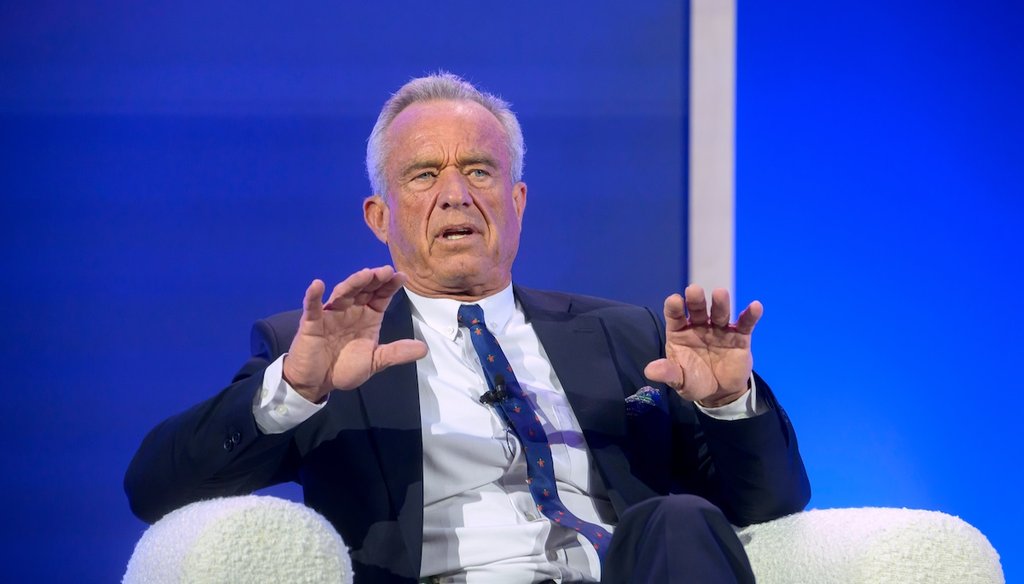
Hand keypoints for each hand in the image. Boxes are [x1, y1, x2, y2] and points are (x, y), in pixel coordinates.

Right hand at [282, 266, 427, 402]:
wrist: (317, 383)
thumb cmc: (345, 368)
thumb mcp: (375, 361)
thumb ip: (396, 353)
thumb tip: (423, 348)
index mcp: (368, 317)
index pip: (381, 296)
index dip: (390, 286)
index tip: (401, 276)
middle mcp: (351, 311)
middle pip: (364, 290)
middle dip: (374, 279)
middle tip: (385, 271)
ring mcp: (331, 315)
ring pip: (343, 294)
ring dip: (353, 283)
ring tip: (365, 274)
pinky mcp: (311, 323)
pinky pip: (312, 307)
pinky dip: (313, 296)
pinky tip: (317, 285)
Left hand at [644, 285, 761, 405]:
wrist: (720, 393)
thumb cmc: (695, 381)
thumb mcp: (680, 381)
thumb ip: (668, 373)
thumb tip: (649, 371)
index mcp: (680, 332)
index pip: (675, 315)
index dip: (674, 307)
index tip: (674, 301)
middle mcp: (699, 326)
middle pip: (697, 309)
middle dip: (696, 300)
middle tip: (694, 290)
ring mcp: (719, 330)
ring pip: (720, 313)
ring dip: (720, 303)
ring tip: (720, 293)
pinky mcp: (739, 337)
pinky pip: (745, 324)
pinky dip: (750, 315)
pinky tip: (755, 306)